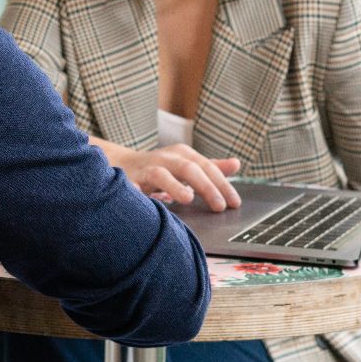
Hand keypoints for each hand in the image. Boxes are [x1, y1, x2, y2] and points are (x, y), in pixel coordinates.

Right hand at [116, 145, 242, 211]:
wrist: (124, 164)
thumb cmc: (162, 168)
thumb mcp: (188, 164)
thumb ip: (211, 167)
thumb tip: (236, 164)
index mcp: (183, 154)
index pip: (208, 168)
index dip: (222, 185)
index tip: (234, 203)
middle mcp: (167, 158)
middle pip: (189, 169)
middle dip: (206, 187)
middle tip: (220, 206)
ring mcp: (147, 168)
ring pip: (161, 175)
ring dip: (175, 186)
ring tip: (187, 199)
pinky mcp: (129, 179)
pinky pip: (133, 186)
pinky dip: (138, 192)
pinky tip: (146, 201)